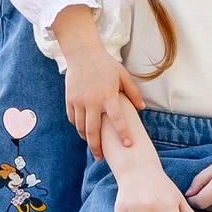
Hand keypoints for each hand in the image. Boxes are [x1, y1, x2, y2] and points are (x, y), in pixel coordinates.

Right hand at [61, 41, 146, 156]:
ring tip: (94, 145)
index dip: (123, 133)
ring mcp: (78, 100)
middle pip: (93, 131)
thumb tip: (141, 108)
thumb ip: (133, 93)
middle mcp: (92, 100)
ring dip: (87, 138)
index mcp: (108, 95)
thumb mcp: (123, 76)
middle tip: (101, 158)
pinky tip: (84, 130)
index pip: (117, 119)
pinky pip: (73, 119)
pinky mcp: (70, 99)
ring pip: (81, 127)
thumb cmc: (106, 65)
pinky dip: (79, 127)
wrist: (82, 53)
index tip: (127, 145)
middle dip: (96, 147)